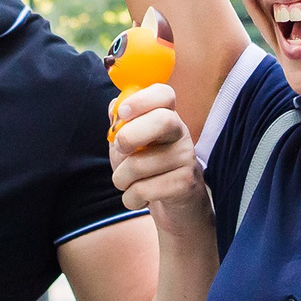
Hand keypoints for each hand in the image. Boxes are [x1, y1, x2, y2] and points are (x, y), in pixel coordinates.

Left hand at [110, 83, 211, 238]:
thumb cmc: (147, 169)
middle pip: (162, 120)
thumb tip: (114, 108)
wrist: (176, 206)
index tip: (122, 113)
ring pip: (140, 164)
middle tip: (120, 148)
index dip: (141, 100)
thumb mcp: (131, 144)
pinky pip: (144, 190)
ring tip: (127, 182)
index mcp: (166, 116)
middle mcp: (181, 133)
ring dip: (121, 178)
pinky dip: (130, 199)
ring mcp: (186, 158)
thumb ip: (121, 123)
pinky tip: (139, 198)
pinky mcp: (186, 184)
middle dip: (131, 135)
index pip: (164, 94)